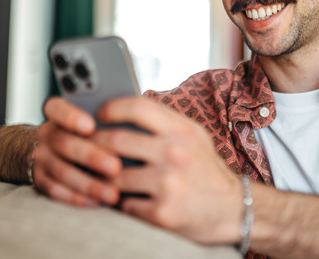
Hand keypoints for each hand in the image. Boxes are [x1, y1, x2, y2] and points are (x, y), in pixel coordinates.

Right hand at [32, 97, 123, 206]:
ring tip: (113, 193)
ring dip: (88, 183)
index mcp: (58, 113)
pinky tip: (97, 202)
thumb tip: (135, 126)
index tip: (90, 125)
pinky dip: (77, 198)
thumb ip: (108, 119)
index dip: (70, 116)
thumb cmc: (90, 133)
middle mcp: (47, 134)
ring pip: (61, 171)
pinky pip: (56, 191)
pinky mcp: (41, 180)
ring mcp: (41, 158)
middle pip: (64, 142)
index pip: (55, 108)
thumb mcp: (94, 119)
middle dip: (91, 156)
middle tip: (116, 167)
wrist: (55, 152)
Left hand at [92, 97, 242, 244]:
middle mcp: (175, 154)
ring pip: (113, 176)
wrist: (233, 210)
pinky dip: (119, 202)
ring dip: (102, 177)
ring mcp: (168, 184)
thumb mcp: (194, 137)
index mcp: (182, 131)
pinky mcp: (161, 213)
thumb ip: (164, 124)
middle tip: (85, 147)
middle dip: (94, 144)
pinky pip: (123, 204)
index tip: (99, 115)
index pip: (138, 107)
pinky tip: (122, 199)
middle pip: (116, 140)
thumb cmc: (207, 171)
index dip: (112, 108)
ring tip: (100, 175)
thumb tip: (121, 111)